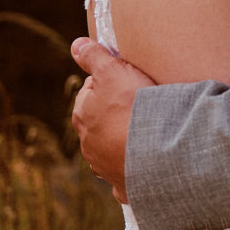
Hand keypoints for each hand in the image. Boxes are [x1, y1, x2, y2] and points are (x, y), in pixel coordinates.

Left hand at [71, 38, 155, 202]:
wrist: (153, 151)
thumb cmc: (131, 107)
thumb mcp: (111, 71)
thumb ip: (93, 56)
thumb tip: (76, 45)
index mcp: (83, 115)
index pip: (89, 92)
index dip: (108, 82)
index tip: (126, 79)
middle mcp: (88, 144)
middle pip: (99, 121)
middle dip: (113, 113)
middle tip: (138, 102)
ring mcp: (104, 167)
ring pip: (110, 149)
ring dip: (122, 141)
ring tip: (145, 130)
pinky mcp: (123, 185)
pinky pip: (126, 175)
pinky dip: (132, 168)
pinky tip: (144, 162)